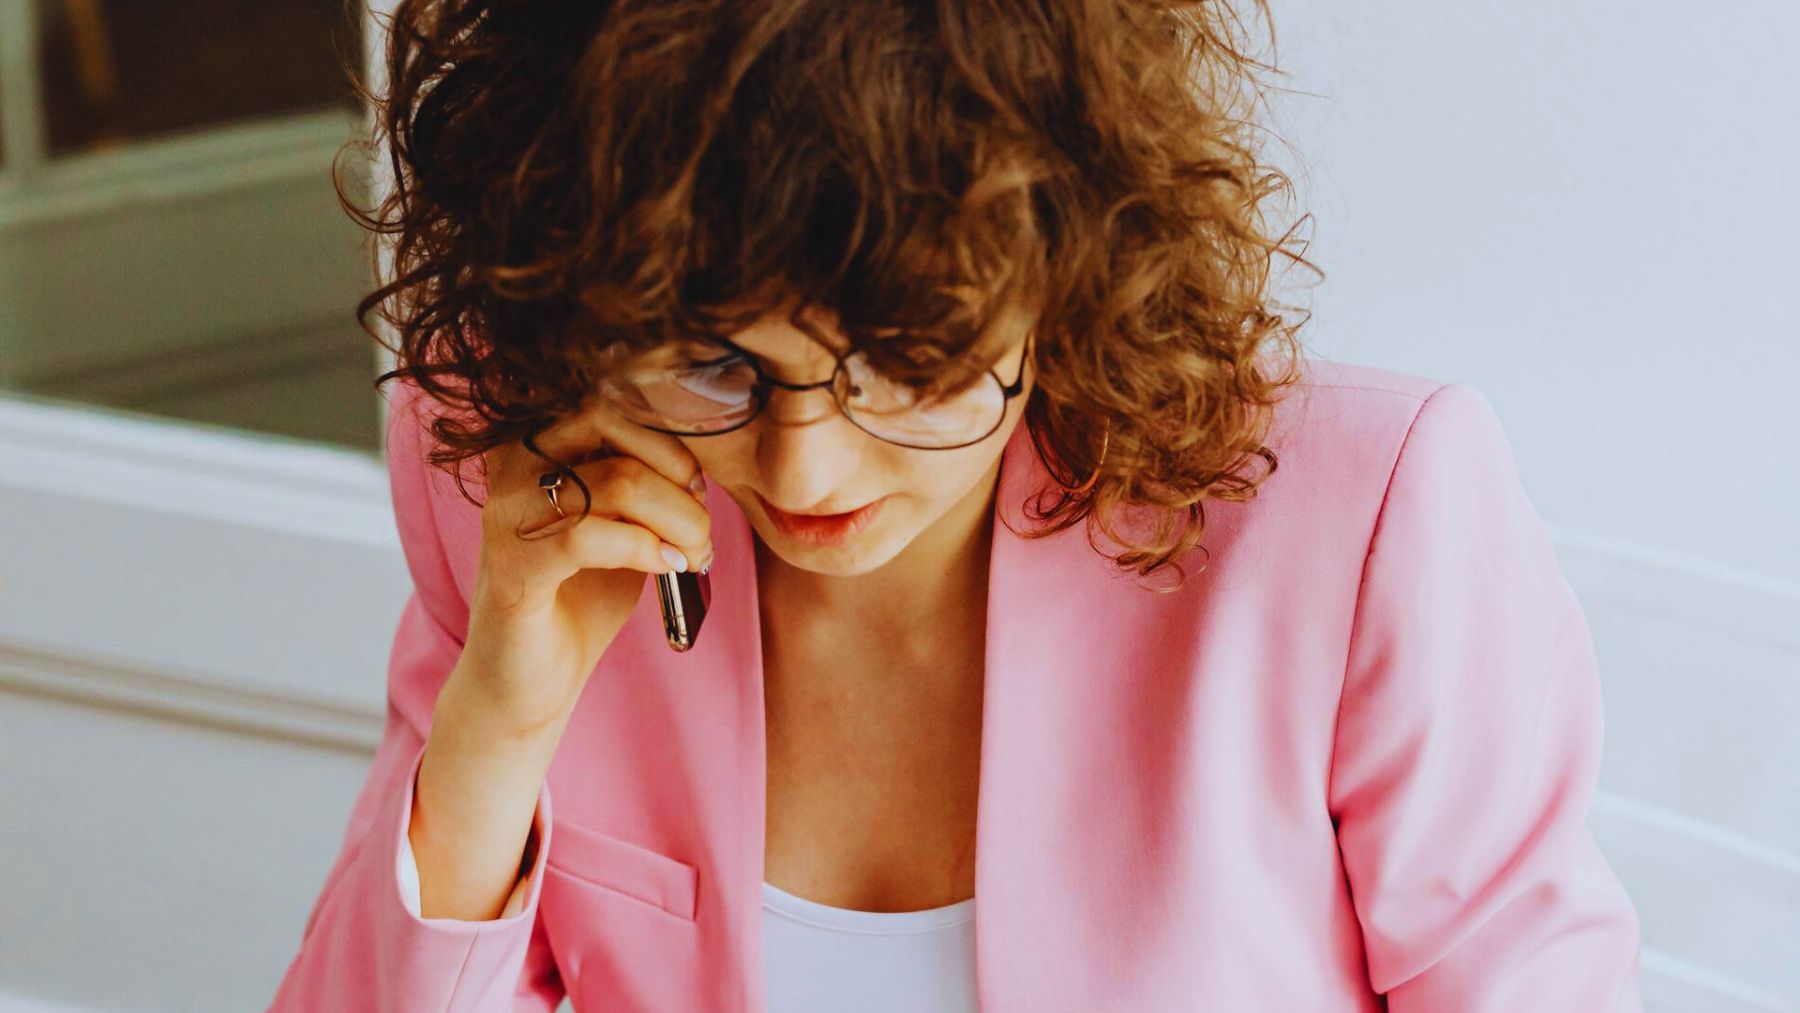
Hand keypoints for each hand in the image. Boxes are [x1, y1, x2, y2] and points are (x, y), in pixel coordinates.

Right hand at [446, 393, 713, 736]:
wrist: (530, 678)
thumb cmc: (579, 595)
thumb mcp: (625, 521)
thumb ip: (649, 478)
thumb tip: (700, 457)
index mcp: (538, 437)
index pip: (617, 397)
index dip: (673, 442)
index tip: (697, 492)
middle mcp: (512, 461)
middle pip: (615, 420)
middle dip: (677, 473)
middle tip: (697, 526)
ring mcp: (506, 511)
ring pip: (619, 480)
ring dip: (678, 521)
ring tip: (692, 555)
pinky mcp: (512, 566)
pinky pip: (592, 536)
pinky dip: (645, 549)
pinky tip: (664, 567)